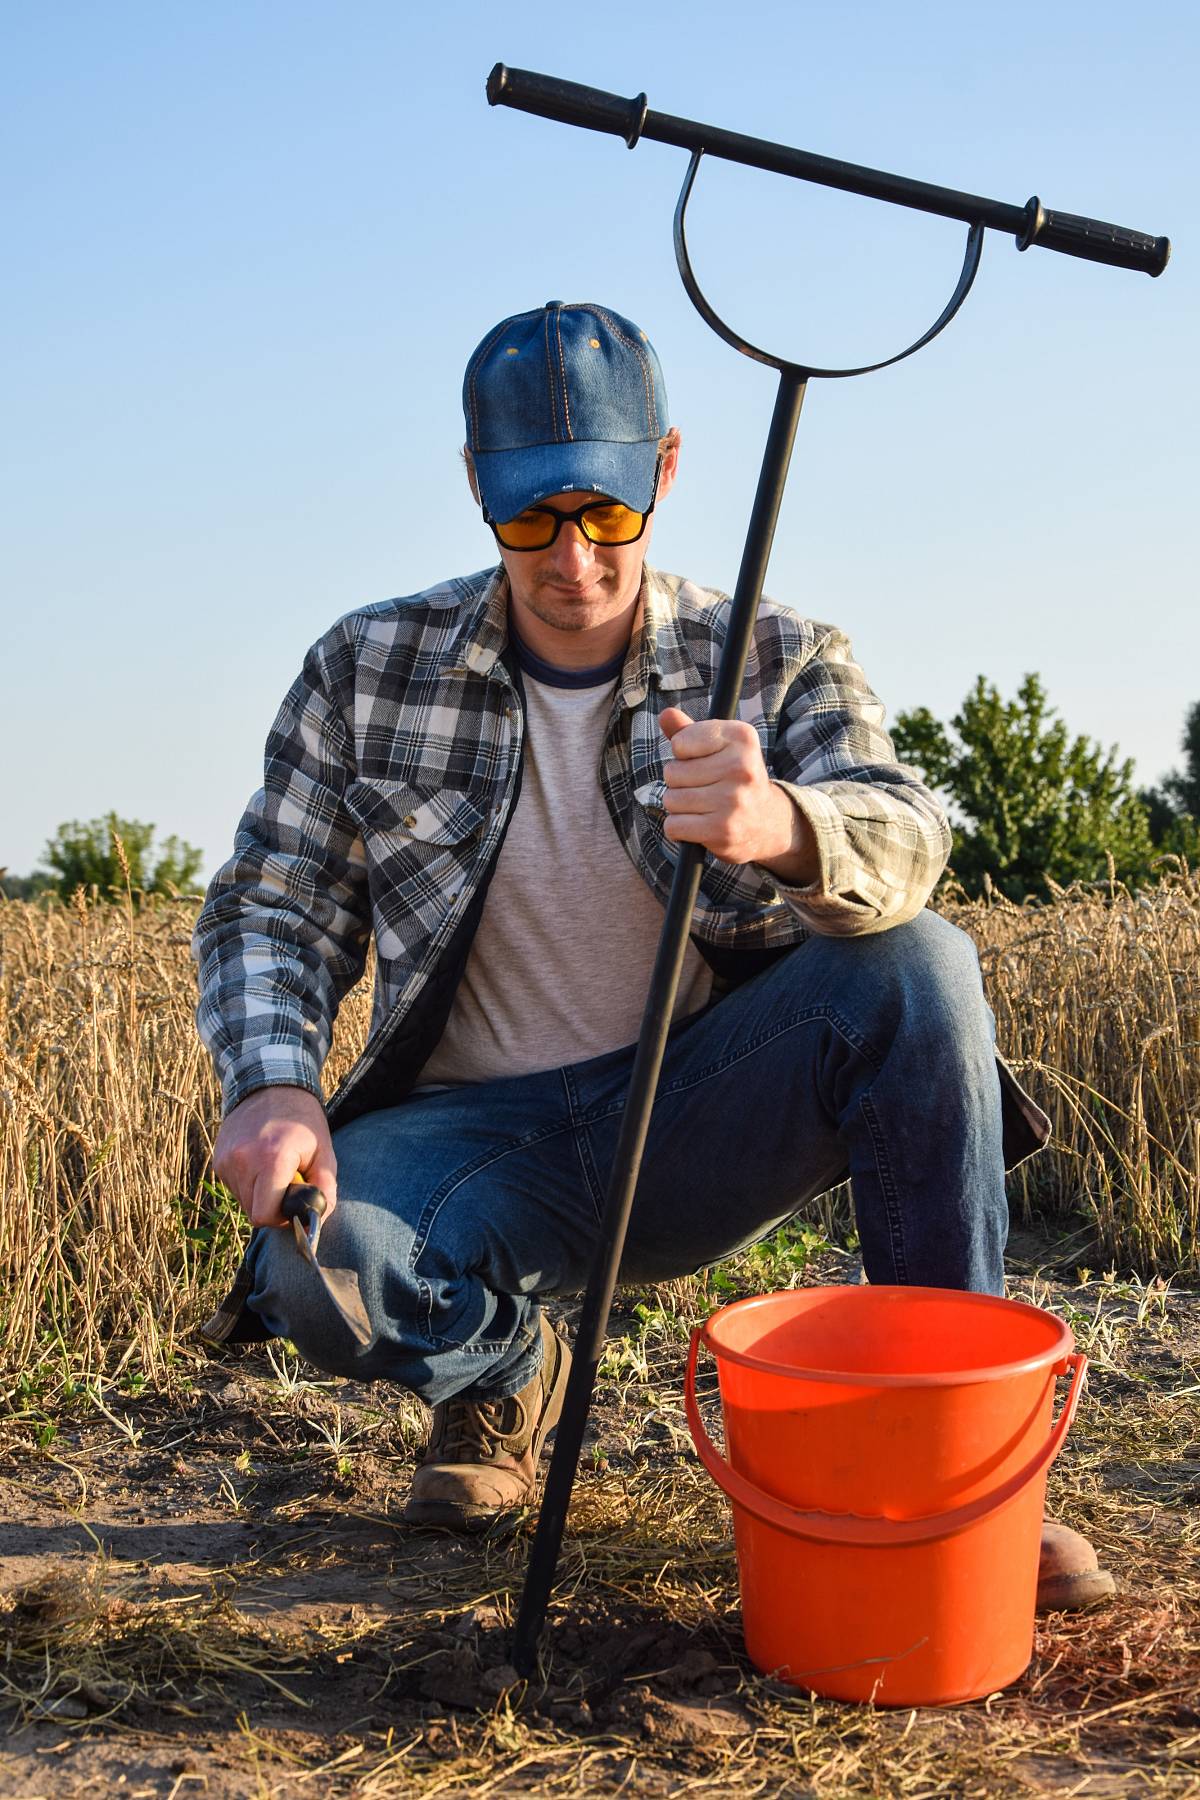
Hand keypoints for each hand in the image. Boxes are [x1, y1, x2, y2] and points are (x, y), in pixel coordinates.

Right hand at [213, 1086, 336, 1228]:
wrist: (270, 1085)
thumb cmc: (302, 1120)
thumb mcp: (324, 1151)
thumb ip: (324, 1188)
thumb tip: (318, 1218)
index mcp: (272, 1159)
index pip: (264, 1215)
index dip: (281, 1217)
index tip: (292, 1203)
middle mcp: (243, 1161)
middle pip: (254, 1212)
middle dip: (273, 1206)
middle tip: (287, 1183)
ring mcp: (227, 1160)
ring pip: (243, 1201)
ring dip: (260, 1194)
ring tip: (273, 1168)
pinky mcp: (219, 1160)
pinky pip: (234, 1187)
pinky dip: (248, 1183)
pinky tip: (259, 1161)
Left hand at [659, 705, 816, 881]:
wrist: (766, 822)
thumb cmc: (733, 778)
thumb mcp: (718, 748)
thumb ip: (688, 730)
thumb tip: (666, 715)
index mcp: (742, 737)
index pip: (680, 743)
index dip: (683, 754)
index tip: (704, 761)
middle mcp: (741, 766)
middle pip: (672, 772)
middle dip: (679, 782)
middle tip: (704, 788)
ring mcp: (733, 799)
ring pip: (671, 800)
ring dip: (678, 806)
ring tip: (703, 806)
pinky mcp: (723, 830)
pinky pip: (674, 826)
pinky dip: (678, 828)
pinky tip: (699, 824)